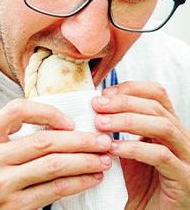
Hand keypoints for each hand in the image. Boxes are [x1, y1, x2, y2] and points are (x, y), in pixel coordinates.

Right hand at [0, 99, 112, 208]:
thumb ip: (8, 139)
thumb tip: (56, 127)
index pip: (16, 110)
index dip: (47, 112)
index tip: (70, 122)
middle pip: (44, 141)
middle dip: (80, 140)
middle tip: (103, 140)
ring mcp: (0, 184)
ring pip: (53, 165)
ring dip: (85, 161)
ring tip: (104, 159)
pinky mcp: (14, 206)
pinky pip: (54, 190)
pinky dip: (77, 182)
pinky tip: (90, 178)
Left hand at [92, 81, 189, 208]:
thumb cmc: (139, 183)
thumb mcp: (126, 150)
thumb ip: (116, 131)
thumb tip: (92, 109)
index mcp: (166, 126)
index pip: (156, 94)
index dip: (130, 88)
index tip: (104, 94)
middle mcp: (179, 137)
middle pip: (156, 107)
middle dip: (123, 102)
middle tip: (97, 106)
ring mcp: (185, 157)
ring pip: (162, 126)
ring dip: (128, 121)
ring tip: (101, 123)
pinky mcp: (183, 178)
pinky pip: (160, 156)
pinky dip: (134, 148)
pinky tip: (112, 148)